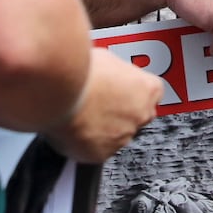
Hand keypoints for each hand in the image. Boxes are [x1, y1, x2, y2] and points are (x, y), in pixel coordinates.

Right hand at [44, 48, 160, 163]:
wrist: (59, 91)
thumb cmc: (81, 70)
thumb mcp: (107, 58)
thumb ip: (117, 72)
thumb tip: (110, 73)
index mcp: (148, 89)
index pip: (153, 93)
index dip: (134, 91)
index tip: (122, 88)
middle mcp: (141, 116)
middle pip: (136, 116)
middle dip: (120, 111)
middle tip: (98, 101)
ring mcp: (122, 137)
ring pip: (116, 135)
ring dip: (103, 127)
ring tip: (81, 113)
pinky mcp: (100, 154)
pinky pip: (96, 150)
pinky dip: (86, 142)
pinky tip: (73, 127)